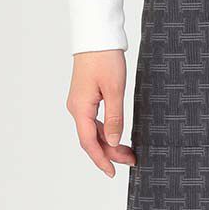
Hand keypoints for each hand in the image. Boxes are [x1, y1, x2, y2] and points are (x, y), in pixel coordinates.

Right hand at [66, 51, 136, 176]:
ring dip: (109, 144)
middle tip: (131, 160)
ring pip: (93, 131)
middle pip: (91, 139)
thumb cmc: (104, 58)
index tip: (112, 173)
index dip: (101, 159)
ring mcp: (80, 103)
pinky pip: (94, 122)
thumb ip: (114, 118)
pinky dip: (106, 132)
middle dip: (110, 153)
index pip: (89, 142)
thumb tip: (112, 141)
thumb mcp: (114, 90)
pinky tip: (117, 136)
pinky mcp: (86, 98)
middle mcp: (77, 108)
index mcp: (81, 108)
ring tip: (128, 152)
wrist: (96, 37)